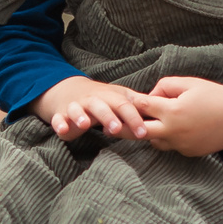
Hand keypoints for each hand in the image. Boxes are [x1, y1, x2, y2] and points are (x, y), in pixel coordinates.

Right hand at [34, 76, 149, 141]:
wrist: (69, 91)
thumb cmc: (101, 99)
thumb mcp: (119, 98)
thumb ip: (137, 105)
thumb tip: (162, 112)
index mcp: (110, 97)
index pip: (125, 106)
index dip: (134, 118)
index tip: (143, 132)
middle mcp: (94, 100)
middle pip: (102, 106)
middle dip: (109, 117)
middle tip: (116, 129)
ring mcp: (76, 106)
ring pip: (79, 109)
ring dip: (82, 116)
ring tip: (86, 124)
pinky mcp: (61, 114)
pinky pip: (59, 119)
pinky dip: (60, 123)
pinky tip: (63, 130)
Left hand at [134, 77, 222, 157]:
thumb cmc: (216, 96)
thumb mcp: (190, 83)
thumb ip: (166, 85)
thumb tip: (151, 96)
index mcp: (173, 111)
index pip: (142, 106)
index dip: (136, 100)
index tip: (134, 98)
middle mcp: (173, 131)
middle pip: (138, 132)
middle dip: (130, 124)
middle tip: (124, 120)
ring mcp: (180, 145)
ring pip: (153, 141)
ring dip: (151, 132)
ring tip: (156, 121)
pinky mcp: (188, 152)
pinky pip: (170, 145)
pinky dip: (168, 137)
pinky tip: (178, 127)